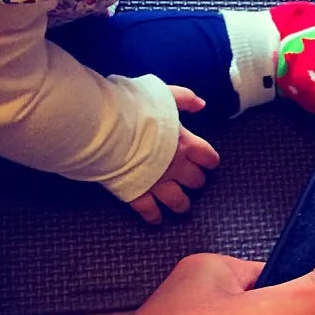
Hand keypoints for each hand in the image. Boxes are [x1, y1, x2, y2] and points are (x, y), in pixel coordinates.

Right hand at [129, 85, 219, 223]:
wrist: (105, 127)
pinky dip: (153, 217)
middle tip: (190, 180)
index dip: (209, 160)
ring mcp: (157, 182)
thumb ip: (185, 98)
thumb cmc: (134, 108)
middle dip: (195, 181)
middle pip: (196, 181)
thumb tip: (201, 104)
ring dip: (181, 204)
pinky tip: (156, 220)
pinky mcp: (137, 193)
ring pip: (178, 201)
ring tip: (181, 206)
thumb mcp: (163, 94)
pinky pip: (149, 211)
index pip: (209, 158)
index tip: (206, 161)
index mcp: (186, 144)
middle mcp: (176, 166)